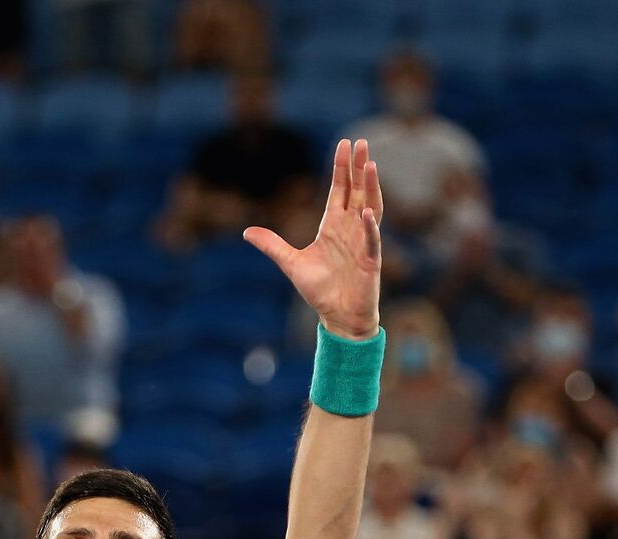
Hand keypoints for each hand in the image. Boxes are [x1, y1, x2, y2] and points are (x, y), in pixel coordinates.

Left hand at [244, 139, 382, 340]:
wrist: (337, 315)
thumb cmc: (319, 290)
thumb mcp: (290, 263)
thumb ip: (271, 246)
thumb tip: (246, 232)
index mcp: (333, 226)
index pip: (340, 191)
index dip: (341, 169)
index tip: (344, 145)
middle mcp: (351, 229)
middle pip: (357, 192)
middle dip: (358, 168)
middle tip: (361, 143)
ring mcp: (363, 242)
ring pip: (370, 207)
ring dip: (371, 187)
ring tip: (371, 165)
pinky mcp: (370, 260)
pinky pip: (371, 239)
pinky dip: (370, 227)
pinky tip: (366, 211)